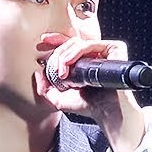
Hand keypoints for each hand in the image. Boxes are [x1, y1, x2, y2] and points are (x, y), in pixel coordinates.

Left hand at [35, 33, 145, 151]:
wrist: (106, 111)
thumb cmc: (88, 106)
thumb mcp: (59, 99)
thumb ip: (45, 89)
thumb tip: (38, 73)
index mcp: (85, 61)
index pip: (69, 44)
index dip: (56, 40)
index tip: (43, 41)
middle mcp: (95, 54)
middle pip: (70, 43)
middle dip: (57, 55)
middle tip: (54, 71)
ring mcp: (105, 50)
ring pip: (77, 43)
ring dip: (63, 56)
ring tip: (61, 72)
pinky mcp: (113, 48)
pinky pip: (90, 44)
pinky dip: (75, 53)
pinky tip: (68, 65)